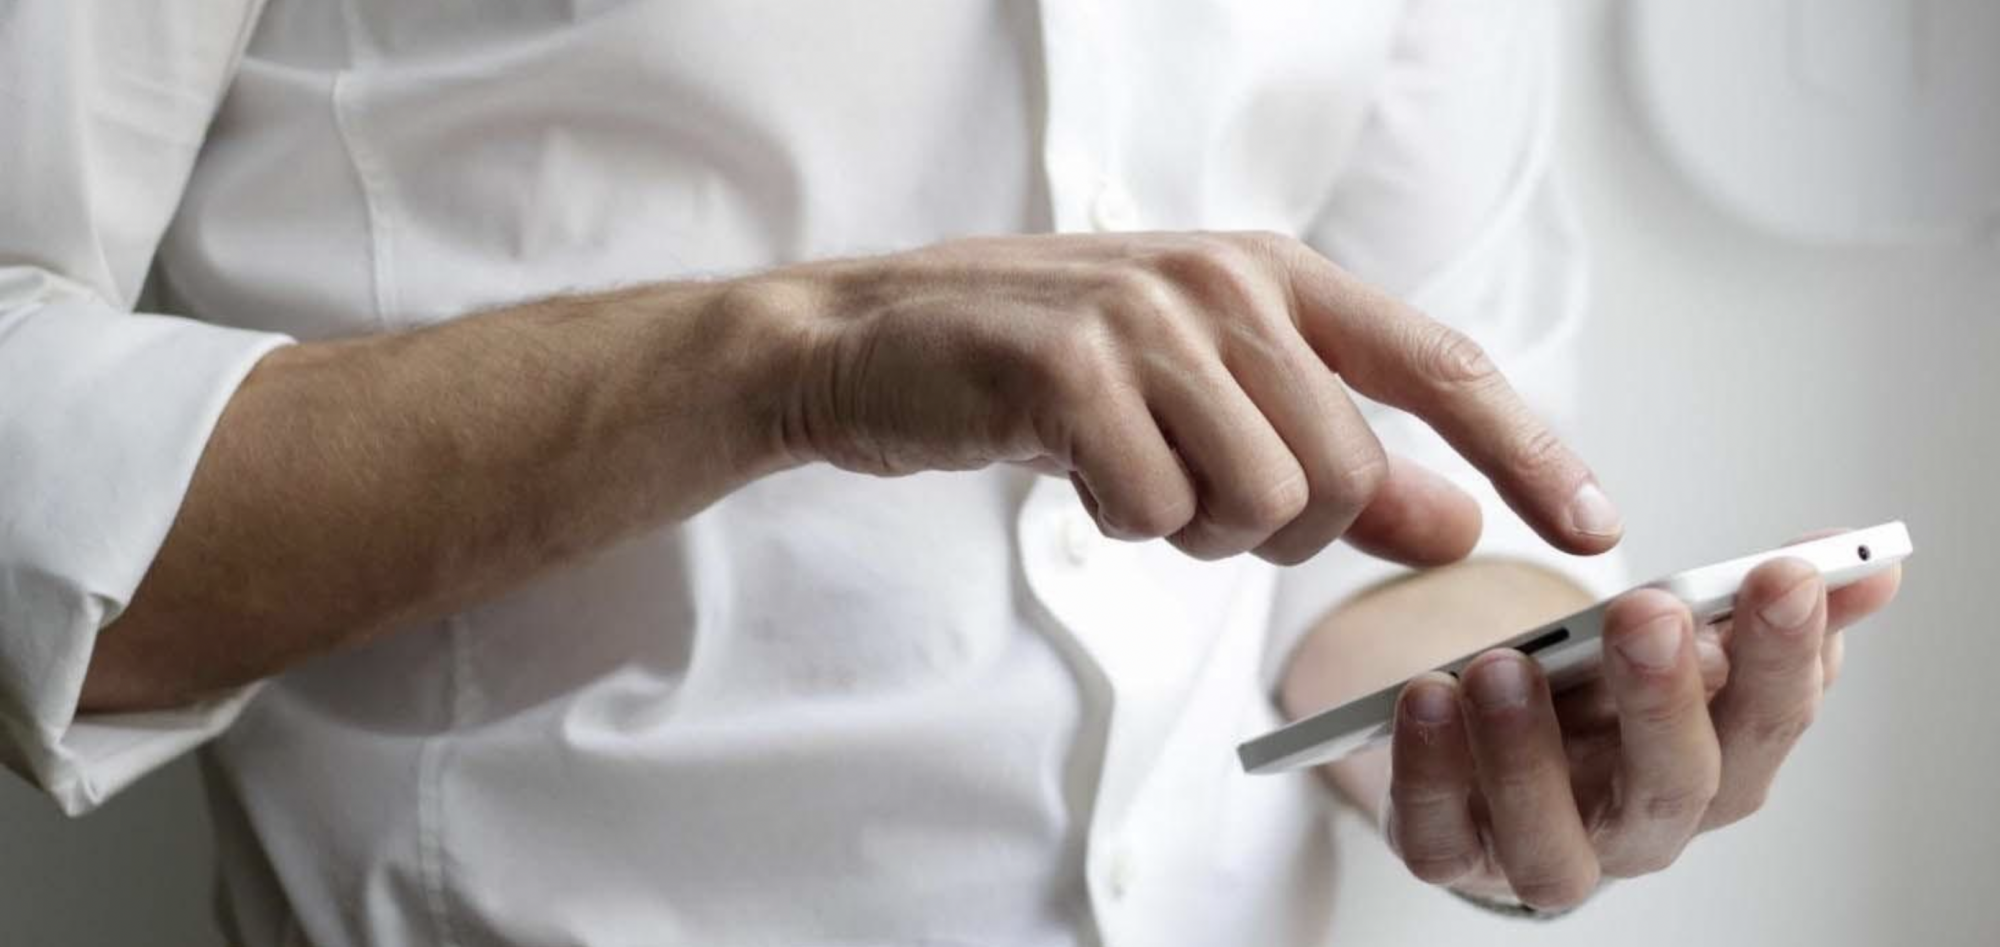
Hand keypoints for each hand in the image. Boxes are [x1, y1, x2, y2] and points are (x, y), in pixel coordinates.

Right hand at [747, 232, 1621, 564]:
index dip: (1527, 450)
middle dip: (1279, 527)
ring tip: (1128, 473)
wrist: (871, 341)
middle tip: (1191, 496)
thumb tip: (1455, 524)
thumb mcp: (1203, 401)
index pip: (1439, 366)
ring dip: (1194, 529)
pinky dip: (1121, 523)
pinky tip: (1073, 471)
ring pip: (1260, 500)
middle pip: (1344, 471)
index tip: (1594, 527)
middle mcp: (1224, 282)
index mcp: (1273, 275)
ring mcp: (1146, 317)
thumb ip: (1336, 459)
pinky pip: (1156, 510)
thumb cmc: (1046, 372)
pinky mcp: (1070, 368)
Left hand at [1379, 534, 1903, 910]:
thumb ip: (1758, 604)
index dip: (1786, 656)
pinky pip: (1438, 839)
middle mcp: (1640, 825)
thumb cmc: (1598, 696)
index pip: (1770, 721)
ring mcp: (1545, 851)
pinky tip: (1425, 698)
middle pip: (1672, 787)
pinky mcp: (1453, 854)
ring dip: (1528, 753)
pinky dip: (1428, 774)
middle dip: (1665, 700)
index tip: (1784, 575)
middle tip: (1647, 614)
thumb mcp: (1678, 639)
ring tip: (1503, 665)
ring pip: (1552, 842)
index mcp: (1715, 766)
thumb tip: (1872, 562)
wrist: (1492, 746)